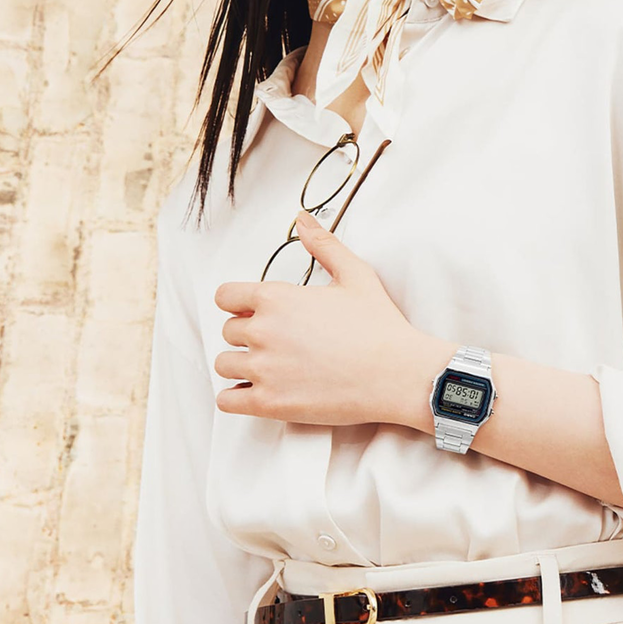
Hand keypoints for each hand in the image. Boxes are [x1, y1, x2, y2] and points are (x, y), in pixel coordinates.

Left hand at [213, 210, 432, 424]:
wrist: (399, 375)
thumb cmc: (380, 327)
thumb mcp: (356, 275)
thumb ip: (324, 245)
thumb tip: (303, 219)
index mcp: (276, 298)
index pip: (226, 297)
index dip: (240, 306)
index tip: (259, 315)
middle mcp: (262, 331)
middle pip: (228, 332)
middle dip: (248, 337)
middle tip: (278, 345)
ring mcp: (263, 369)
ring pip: (224, 365)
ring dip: (241, 367)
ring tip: (270, 371)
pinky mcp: (270, 404)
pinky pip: (228, 401)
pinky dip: (236, 398)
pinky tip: (257, 394)